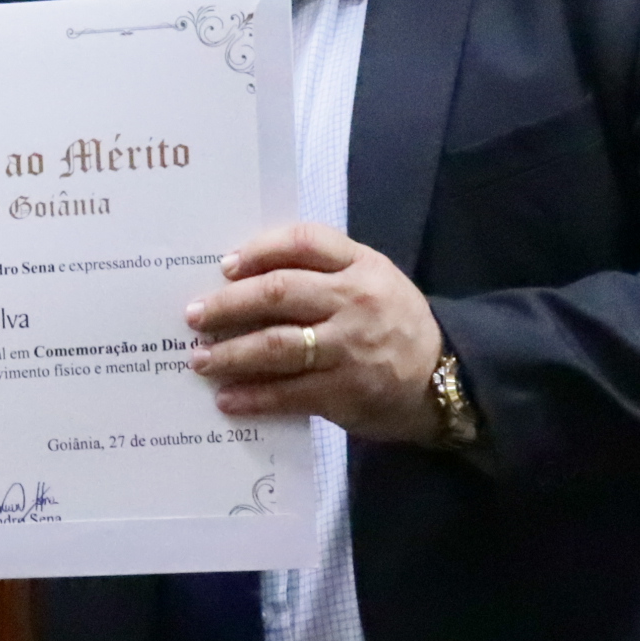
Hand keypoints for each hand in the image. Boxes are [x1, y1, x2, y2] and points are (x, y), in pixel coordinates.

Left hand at [187, 222, 442, 443]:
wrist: (445, 379)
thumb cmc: (393, 324)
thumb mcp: (372, 281)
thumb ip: (323, 273)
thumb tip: (244, 277)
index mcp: (361, 266)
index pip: (304, 242)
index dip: (259, 251)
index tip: (225, 266)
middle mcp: (355, 301)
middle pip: (280, 292)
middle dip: (228, 304)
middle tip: (194, 316)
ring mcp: (350, 348)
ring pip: (277, 345)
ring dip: (230, 353)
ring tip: (200, 359)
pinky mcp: (345, 392)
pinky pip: (288, 392)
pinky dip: (253, 395)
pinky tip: (228, 398)